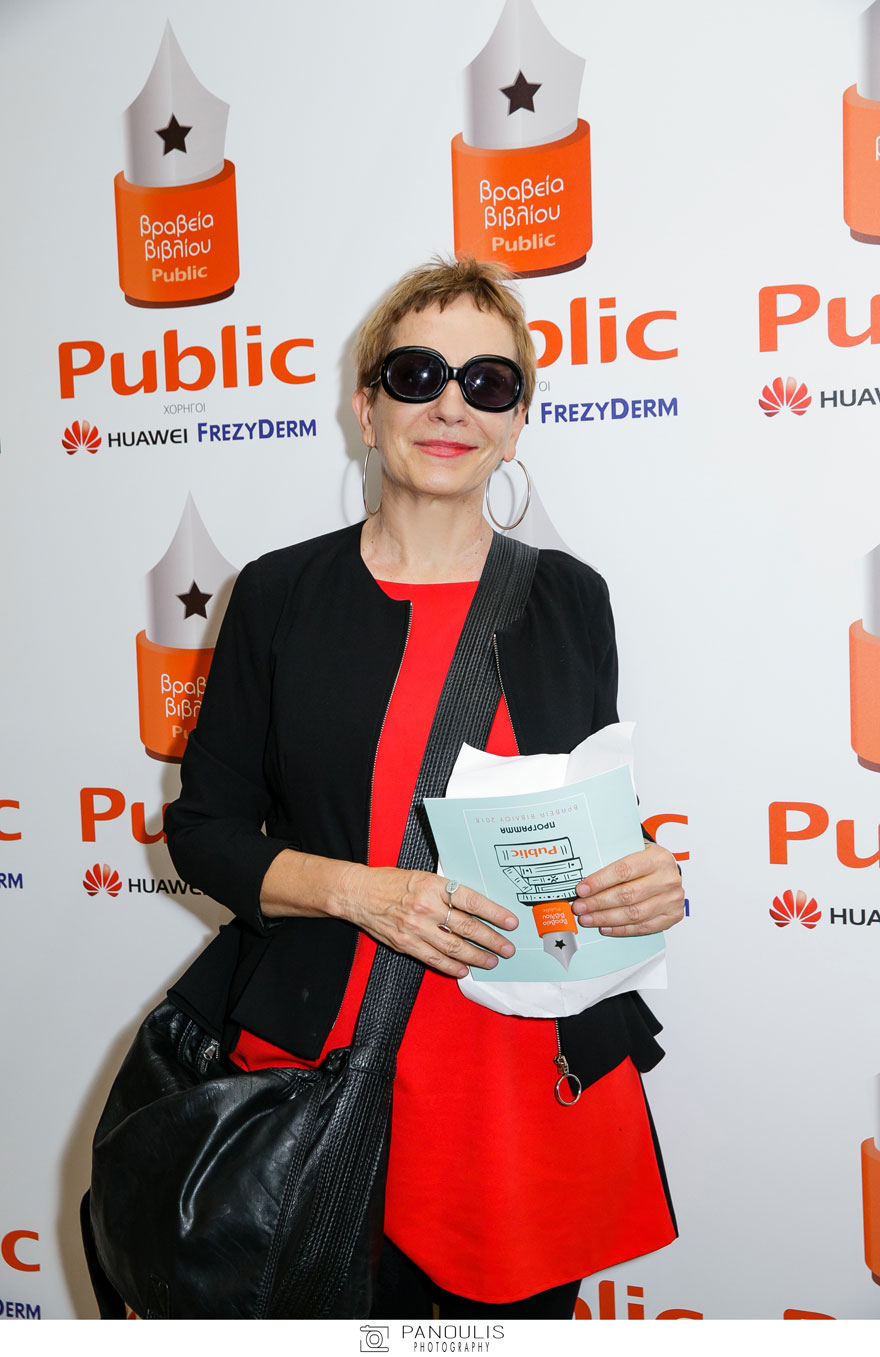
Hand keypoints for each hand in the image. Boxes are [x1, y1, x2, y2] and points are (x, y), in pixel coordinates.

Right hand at [339, 865, 518, 977]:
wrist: (358, 893)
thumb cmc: (391, 882)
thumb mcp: (423, 876)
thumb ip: (446, 891)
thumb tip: (475, 906)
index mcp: (433, 886)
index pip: (472, 901)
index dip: (494, 913)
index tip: (510, 922)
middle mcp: (426, 907)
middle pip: (467, 927)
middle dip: (492, 940)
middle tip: (508, 948)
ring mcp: (415, 927)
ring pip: (453, 946)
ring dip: (476, 956)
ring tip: (492, 961)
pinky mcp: (405, 943)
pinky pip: (433, 958)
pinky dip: (451, 966)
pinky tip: (464, 969)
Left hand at [571, 843, 683, 936]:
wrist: (670, 870)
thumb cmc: (648, 861)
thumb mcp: (635, 850)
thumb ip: (614, 859)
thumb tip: (586, 879)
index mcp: (657, 858)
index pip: (623, 870)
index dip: (600, 881)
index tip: (582, 889)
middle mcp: (667, 879)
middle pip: (627, 895)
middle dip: (598, 903)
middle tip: (580, 907)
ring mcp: (672, 899)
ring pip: (634, 914)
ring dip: (606, 918)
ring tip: (588, 919)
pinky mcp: (673, 915)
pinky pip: (643, 927)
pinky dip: (622, 929)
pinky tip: (606, 927)